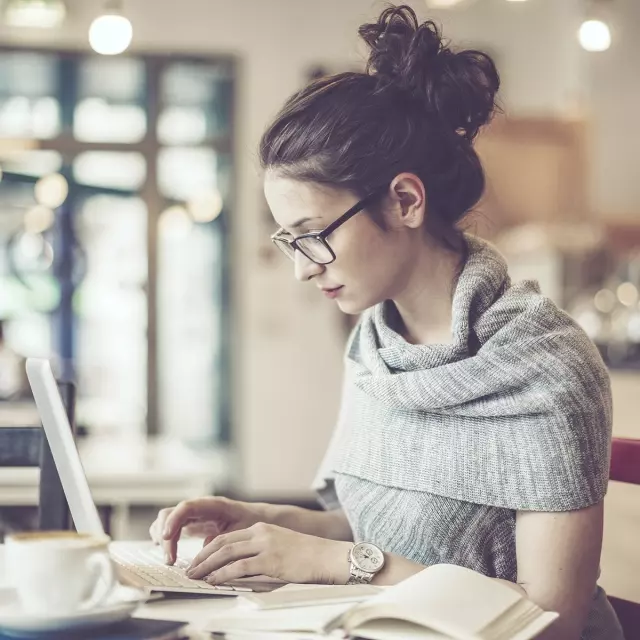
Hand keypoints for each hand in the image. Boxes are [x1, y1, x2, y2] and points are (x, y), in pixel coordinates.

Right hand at [149, 497, 264, 564]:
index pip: (185, 507)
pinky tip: (168, 553)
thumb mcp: (241, 530)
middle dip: (165, 536)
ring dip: (163, 539)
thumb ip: (224, 538)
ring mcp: (193, 515)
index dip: (173, 520)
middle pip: (169, 514)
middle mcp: (198, 507)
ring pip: (166, 520)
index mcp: (212, 505)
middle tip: (171, 560)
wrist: (255, 517)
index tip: (166, 537)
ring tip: (170, 559)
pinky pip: (171, 528)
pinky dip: (166, 539)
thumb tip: (206, 550)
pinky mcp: (191, 524)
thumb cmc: (250, 522)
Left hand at [185, 522, 351, 584]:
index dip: (208, 550)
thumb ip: (259, 551)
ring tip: (195, 577)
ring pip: (226, 553)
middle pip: (222, 543)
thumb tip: (237, 567)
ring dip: (207, 566)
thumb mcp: (279, 546)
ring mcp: (265, 545)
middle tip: (189, 570)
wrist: (327, 556)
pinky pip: (239, 566)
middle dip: (202, 558)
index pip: (227, 537)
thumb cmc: (306, 555)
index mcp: (261, 527)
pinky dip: (223, 574)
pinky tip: (214, 581)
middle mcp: (260, 532)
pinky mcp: (270, 559)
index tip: (197, 561)